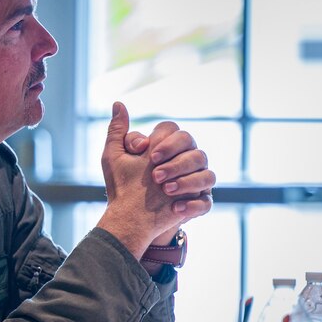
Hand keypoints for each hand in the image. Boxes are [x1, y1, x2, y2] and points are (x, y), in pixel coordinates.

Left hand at [124, 111, 215, 244]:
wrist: (129, 217)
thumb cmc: (121, 184)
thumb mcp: (114, 157)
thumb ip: (117, 131)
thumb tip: (118, 104)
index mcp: (168, 148)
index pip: (177, 132)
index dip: (167, 142)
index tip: (151, 156)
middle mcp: (185, 162)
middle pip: (196, 151)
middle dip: (177, 163)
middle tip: (156, 176)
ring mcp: (195, 183)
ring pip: (207, 174)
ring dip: (187, 182)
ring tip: (165, 190)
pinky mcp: (198, 204)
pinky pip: (207, 202)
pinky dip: (192, 204)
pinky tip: (174, 208)